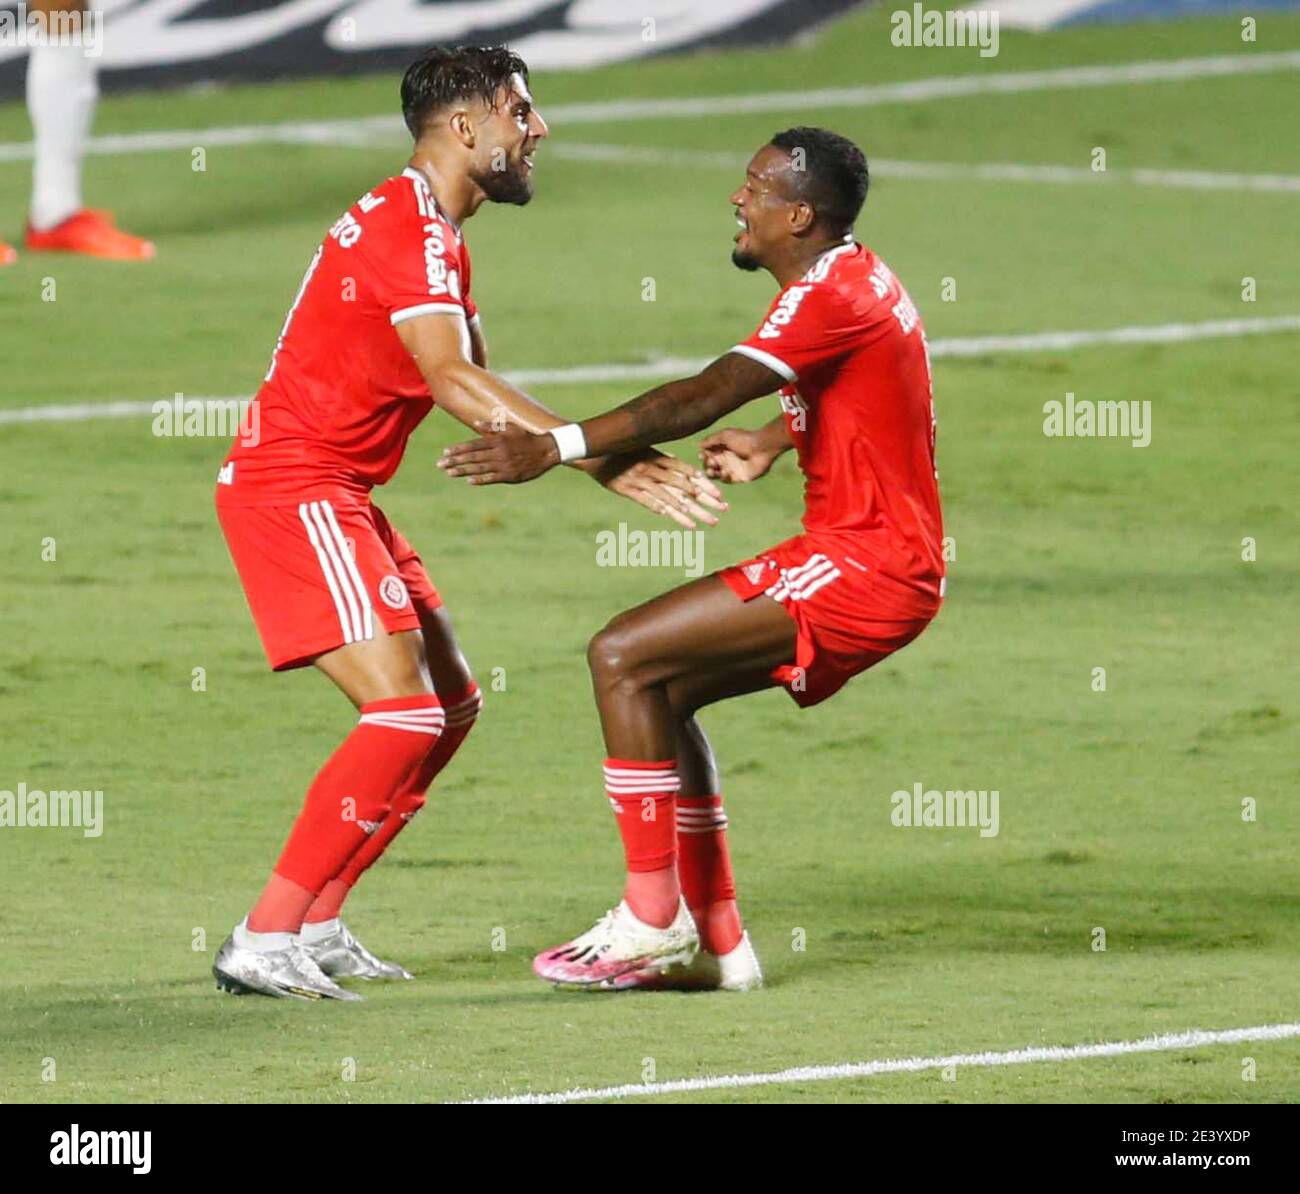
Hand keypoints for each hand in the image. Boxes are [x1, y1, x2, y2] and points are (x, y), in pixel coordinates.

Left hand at [438, 422, 558, 484]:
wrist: (546, 451)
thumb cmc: (527, 438)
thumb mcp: (511, 428)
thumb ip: (492, 427)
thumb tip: (476, 424)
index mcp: (497, 441)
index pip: (473, 445)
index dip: (458, 449)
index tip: (446, 452)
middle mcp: (498, 453)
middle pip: (472, 458)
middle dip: (455, 461)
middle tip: (440, 465)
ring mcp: (504, 465)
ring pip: (479, 468)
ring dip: (463, 471)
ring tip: (450, 473)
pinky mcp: (510, 476)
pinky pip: (492, 478)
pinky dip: (480, 479)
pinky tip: (469, 480)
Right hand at [595, 452, 728, 529]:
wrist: (592, 452)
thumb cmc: (619, 452)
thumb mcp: (642, 450)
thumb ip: (661, 458)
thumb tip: (676, 462)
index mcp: (658, 457)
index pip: (687, 472)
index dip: (705, 483)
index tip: (720, 494)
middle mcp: (653, 468)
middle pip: (685, 486)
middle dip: (705, 499)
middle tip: (722, 510)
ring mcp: (640, 479)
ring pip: (671, 497)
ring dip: (692, 512)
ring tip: (708, 521)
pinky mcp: (628, 489)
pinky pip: (651, 503)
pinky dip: (668, 512)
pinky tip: (683, 522)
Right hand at [699, 428, 777, 483]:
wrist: (761, 448)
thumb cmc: (744, 439)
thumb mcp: (725, 435)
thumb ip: (711, 440)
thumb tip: (699, 445)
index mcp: (722, 449)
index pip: (708, 456)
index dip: (703, 456)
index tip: (702, 455)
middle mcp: (726, 460)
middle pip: (710, 466)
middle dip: (707, 465)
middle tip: (710, 462)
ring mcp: (732, 470)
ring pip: (716, 475)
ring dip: (712, 473)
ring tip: (712, 470)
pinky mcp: (738, 478)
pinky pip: (727, 480)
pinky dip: (723, 477)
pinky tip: (725, 472)